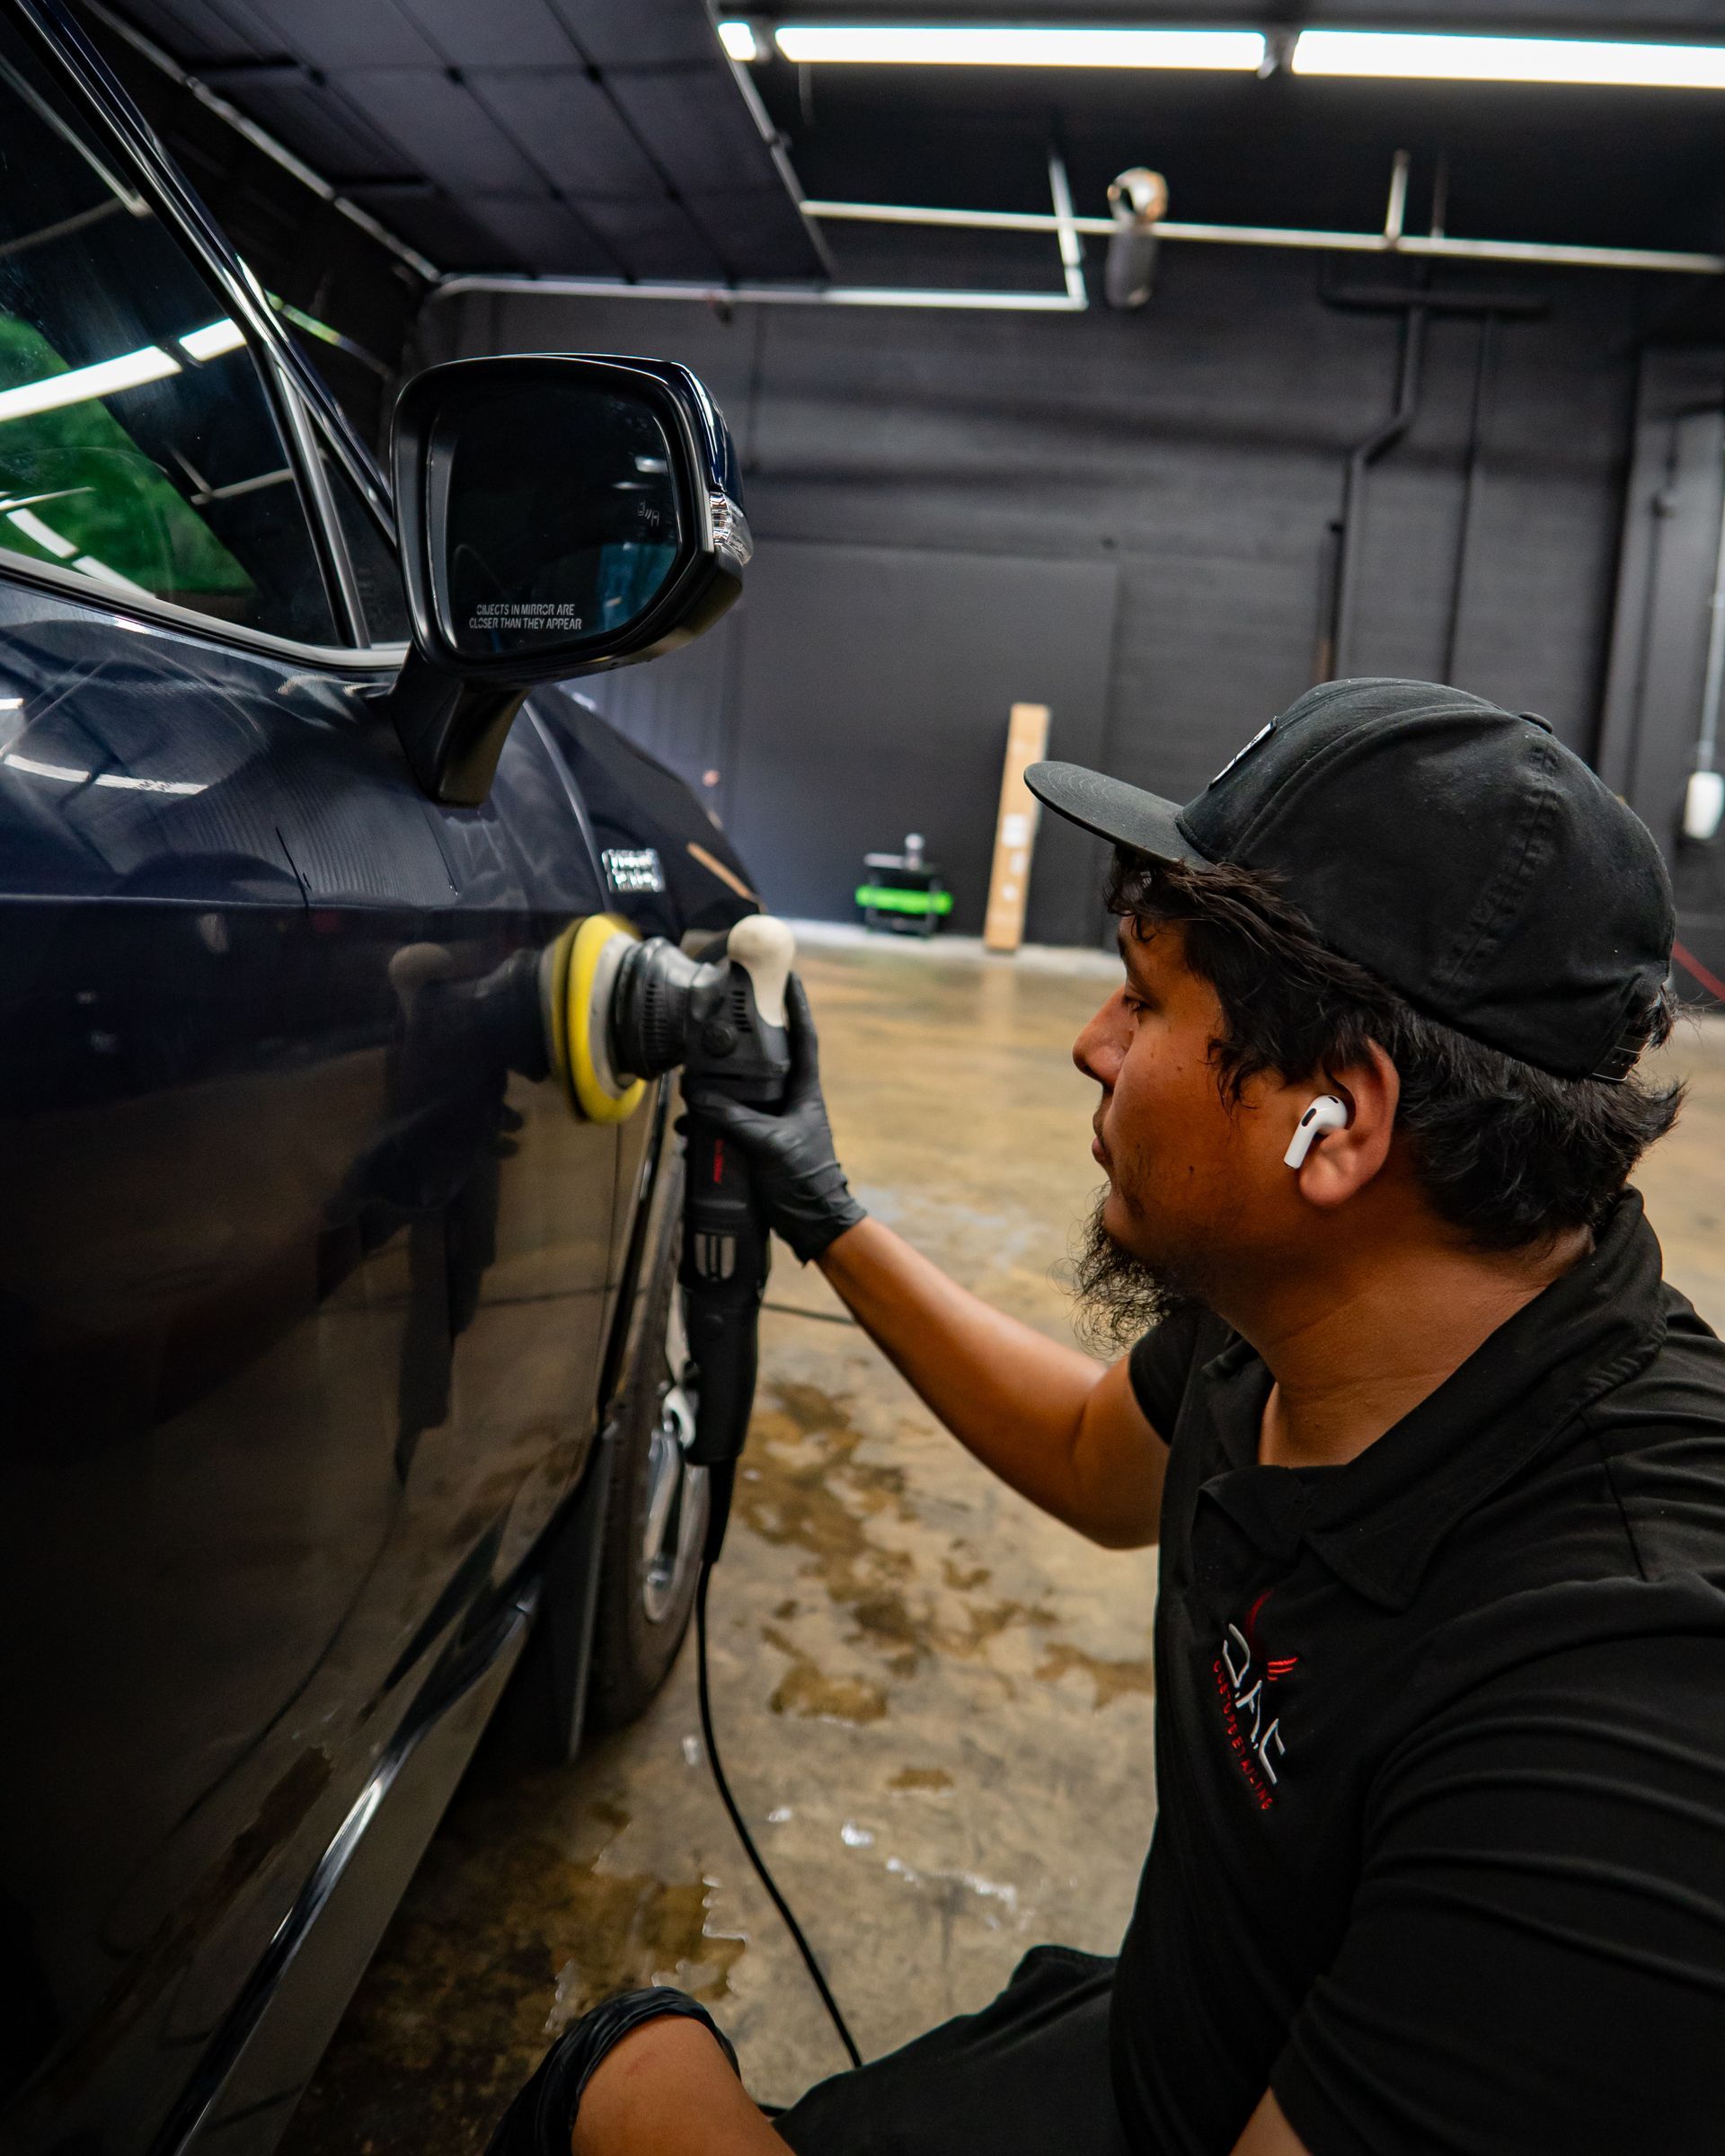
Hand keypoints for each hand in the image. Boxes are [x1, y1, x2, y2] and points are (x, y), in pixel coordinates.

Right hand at [682, 975, 865, 1262]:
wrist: (814, 1223)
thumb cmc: (806, 1180)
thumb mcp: (771, 1144)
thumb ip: (736, 1118)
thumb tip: (699, 1097)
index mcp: (804, 1092)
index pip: (803, 1038)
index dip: (797, 1006)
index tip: (787, 976)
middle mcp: (789, 1101)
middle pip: (766, 1060)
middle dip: (743, 1044)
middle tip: (721, 1023)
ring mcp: (773, 1122)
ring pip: (741, 1093)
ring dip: (717, 1090)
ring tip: (693, 1084)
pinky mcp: (758, 1145)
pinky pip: (728, 1125)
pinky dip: (708, 1124)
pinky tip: (690, 1128)